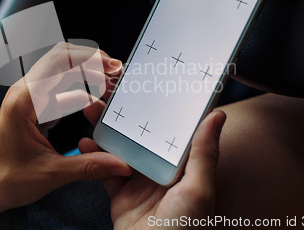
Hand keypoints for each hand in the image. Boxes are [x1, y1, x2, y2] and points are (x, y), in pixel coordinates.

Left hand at [0, 43, 131, 216]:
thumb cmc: (8, 180)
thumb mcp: (52, 174)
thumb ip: (89, 166)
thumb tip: (121, 165)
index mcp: (24, 101)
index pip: (58, 61)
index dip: (88, 58)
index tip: (112, 66)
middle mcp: (25, 93)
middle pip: (62, 59)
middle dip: (92, 61)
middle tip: (117, 73)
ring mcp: (30, 98)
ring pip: (63, 72)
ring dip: (88, 74)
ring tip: (113, 85)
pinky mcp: (36, 107)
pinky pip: (61, 89)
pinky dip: (82, 91)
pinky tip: (99, 102)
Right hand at [81, 100, 225, 229]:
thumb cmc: (184, 229)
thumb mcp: (199, 189)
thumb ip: (205, 153)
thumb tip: (218, 115)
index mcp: (182, 166)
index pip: (171, 130)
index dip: (159, 109)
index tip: (146, 88)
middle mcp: (160, 170)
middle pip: (140, 135)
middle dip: (125, 116)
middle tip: (111, 95)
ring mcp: (139, 181)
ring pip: (120, 148)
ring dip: (105, 130)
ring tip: (92, 111)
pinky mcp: (120, 193)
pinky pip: (104, 170)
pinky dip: (93, 156)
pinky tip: (85, 142)